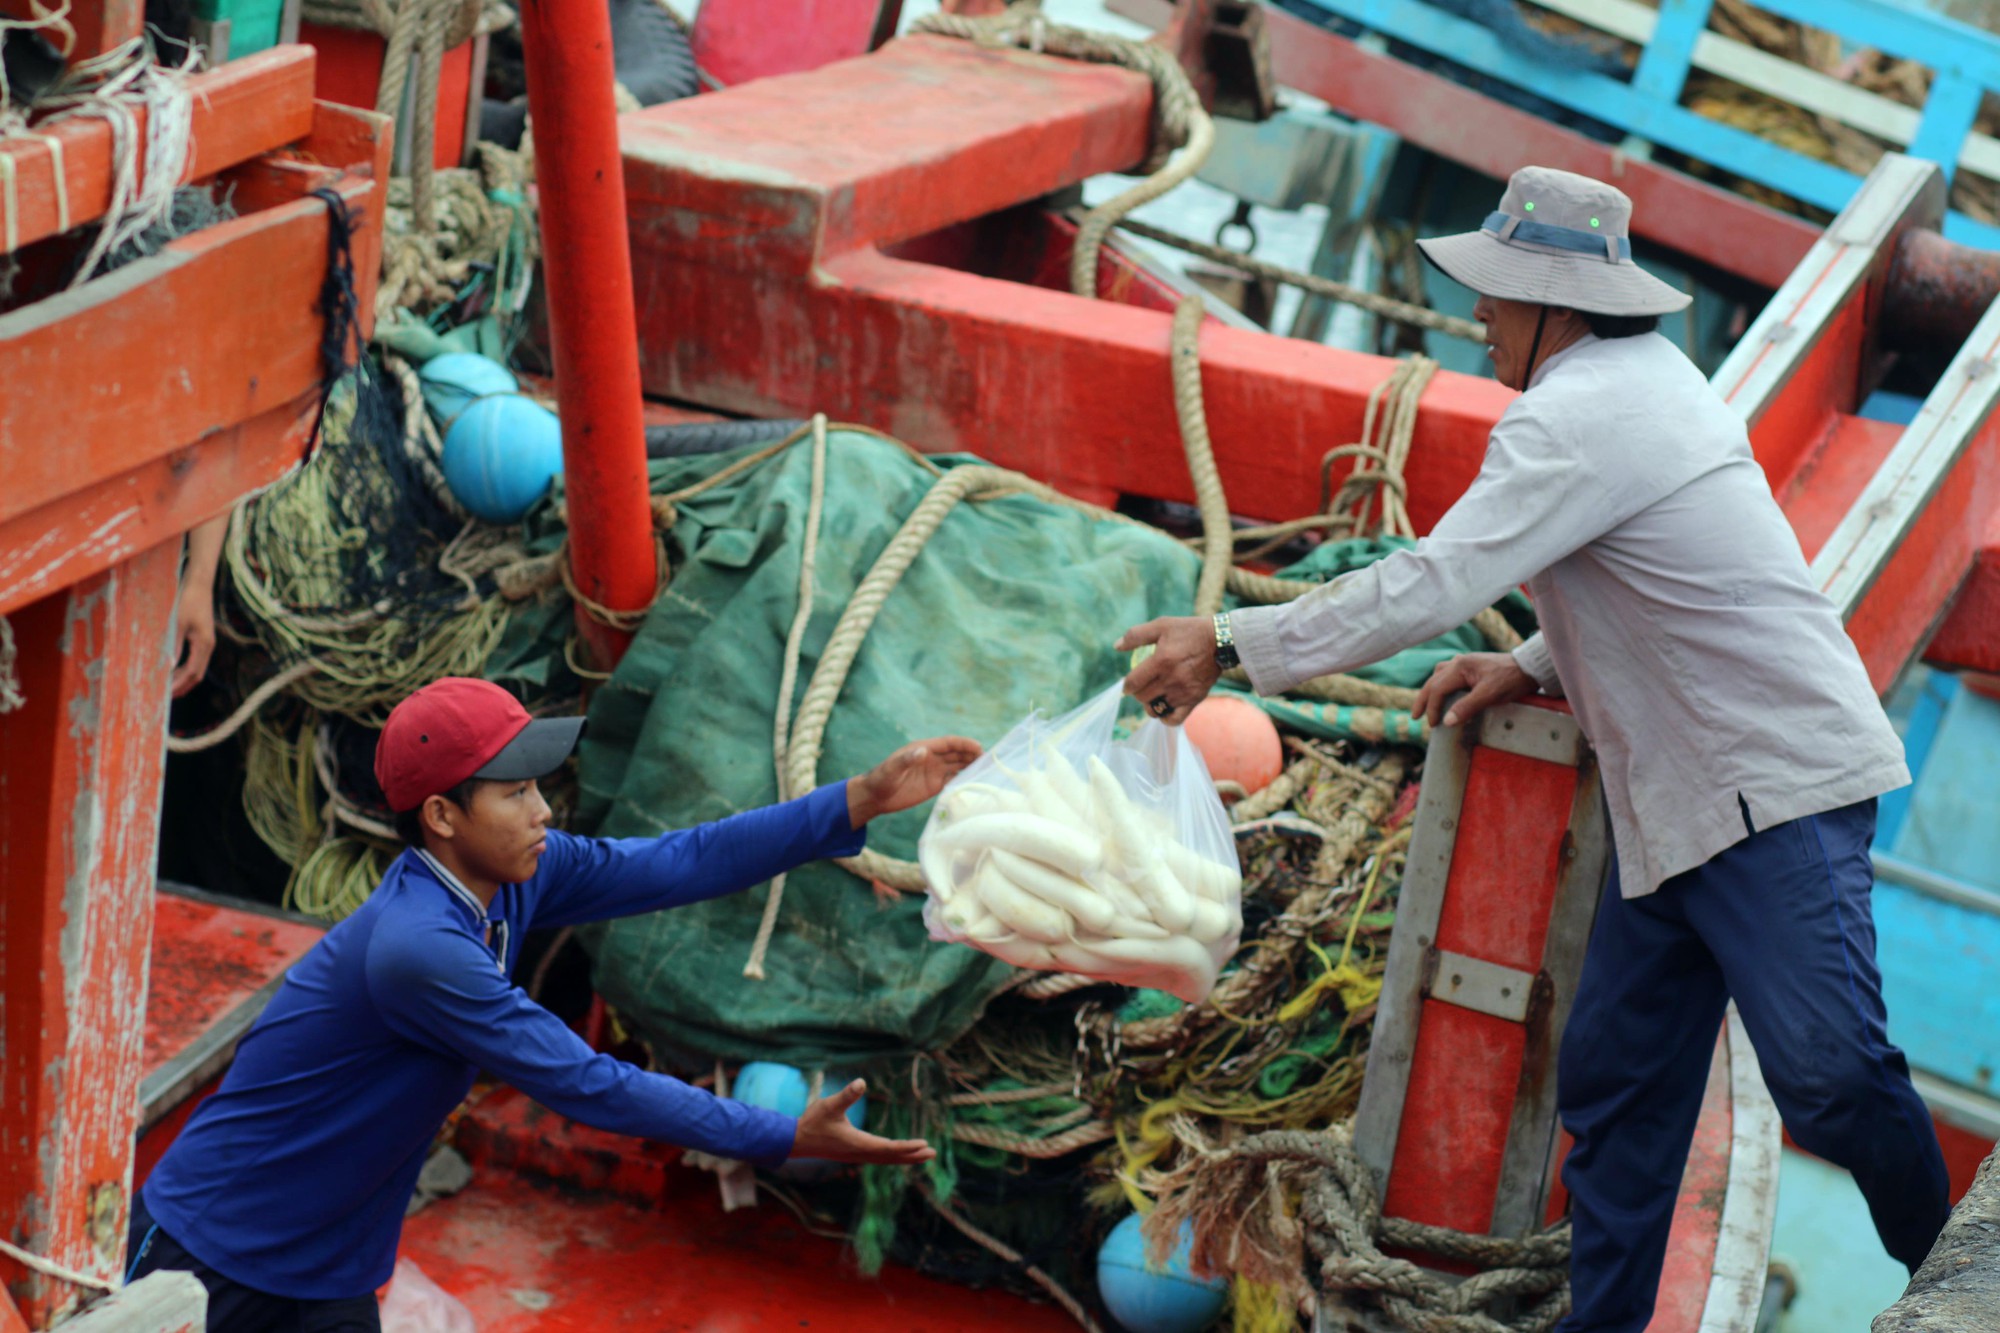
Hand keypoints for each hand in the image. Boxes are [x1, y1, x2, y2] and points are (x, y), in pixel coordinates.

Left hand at [170, 583, 216, 698]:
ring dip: (183, 679)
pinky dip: (184, 669)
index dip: (178, 685)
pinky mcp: (201, 637)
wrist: (199, 584)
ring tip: (167, 687)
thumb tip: (167, 667)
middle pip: (197, 675)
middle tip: (165, 697)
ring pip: (196, 668)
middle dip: (182, 686)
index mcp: (204, 644)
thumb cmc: (187, 600)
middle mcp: (208, 646)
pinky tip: (172, 670)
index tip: (164, 694)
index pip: (192, 673)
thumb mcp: (177, 623)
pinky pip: (194, 659)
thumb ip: (173, 645)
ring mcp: (206, 642)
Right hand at [790, 1079, 933, 1164]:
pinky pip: (878, 1157)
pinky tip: (897, 1153)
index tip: (924, 1144)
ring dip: (905, 1157)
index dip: (907, 1146)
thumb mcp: (829, 1105)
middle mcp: (860, 1153)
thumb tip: (861, 1082)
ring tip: (923, 1155)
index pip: (888, 1148)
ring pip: (886, 1159)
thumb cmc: (813, 1122)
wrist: (795, 1141)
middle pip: (891, 1157)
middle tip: (933, 1153)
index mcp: (858, 1143)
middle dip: (912, 1155)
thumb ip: (846, 1095)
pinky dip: (892, 1156)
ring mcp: (856, 1155)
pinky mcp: (853, 1153)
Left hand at [847, 736, 982, 827]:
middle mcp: (931, 758)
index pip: (948, 743)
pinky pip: (953, 779)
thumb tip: (923, 751)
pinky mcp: (933, 785)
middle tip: (989, 760)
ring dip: (971, 766)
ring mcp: (933, 772)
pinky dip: (964, 779)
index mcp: (923, 749)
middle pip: (956, 753)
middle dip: (972, 754)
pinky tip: (974, 782)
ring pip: (957, 765)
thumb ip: (906, 760)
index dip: (964, 744)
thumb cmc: (880, 780)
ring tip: (987, 770)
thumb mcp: (891, 769)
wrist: (875, 797)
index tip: (978, 747)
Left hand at [1115, 616, 1219, 725]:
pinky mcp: (1194, 700)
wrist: (1220, 641)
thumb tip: (1116, 647)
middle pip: (1142, 697)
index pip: (1133, 683)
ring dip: (1150, 704)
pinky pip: (1175, 719)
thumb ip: (1136, 635)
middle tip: (1143, 687)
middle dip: (1138, 693)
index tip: (1128, 685)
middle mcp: (1171, 679)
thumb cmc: (1189, 631)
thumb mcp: (1162, 625)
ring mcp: (1183, 692)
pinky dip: (1166, 717)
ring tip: (1154, 696)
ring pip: (1156, 709)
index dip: (1126, 686)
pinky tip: (1165, 708)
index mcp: (1161, 661)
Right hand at [1412, 652, 1535, 728]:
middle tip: (1416, 716)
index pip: (1437, 689)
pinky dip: (1441, 683)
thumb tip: (1447, 721)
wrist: (1530, 667)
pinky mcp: (1472, 666)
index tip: (1433, 725)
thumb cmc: (1511, 680)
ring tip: (1426, 704)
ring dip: (1430, 690)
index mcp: (1460, 667)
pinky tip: (1443, 690)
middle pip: (1433, 681)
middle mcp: (1458, 662)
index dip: (1432, 708)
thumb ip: (1467, 706)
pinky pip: (1448, 673)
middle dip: (1423, 700)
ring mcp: (1465, 662)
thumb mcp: (1490, 695)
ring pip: (1438, 675)